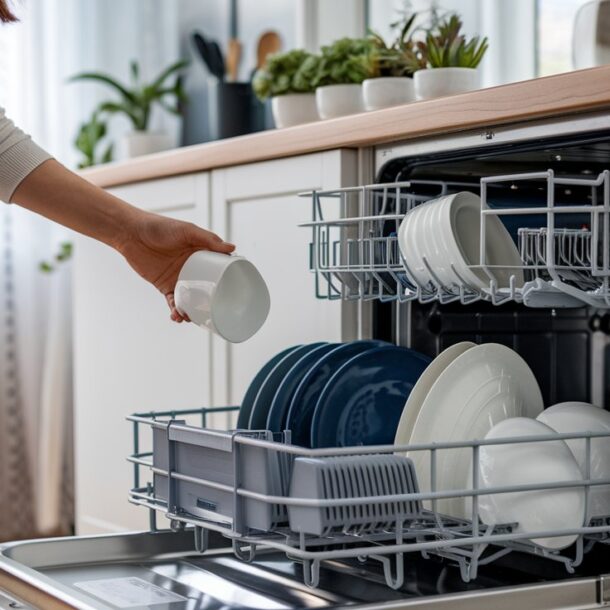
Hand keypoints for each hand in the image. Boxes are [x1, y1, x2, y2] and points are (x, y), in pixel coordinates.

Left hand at [117, 211, 234, 321]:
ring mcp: (179, 278)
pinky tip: (177, 316)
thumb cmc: (160, 227)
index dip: (227, 279)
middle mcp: (192, 268)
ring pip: (191, 298)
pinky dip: (176, 310)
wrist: (131, 234)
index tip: (236, 291)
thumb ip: (208, 240)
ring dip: (193, 310)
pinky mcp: (164, 286)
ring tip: (193, 317)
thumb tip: (232, 248)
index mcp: (201, 254)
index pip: (218, 268)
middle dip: (211, 302)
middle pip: (207, 288)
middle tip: (216, 312)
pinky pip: (173, 302)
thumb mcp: (187, 231)